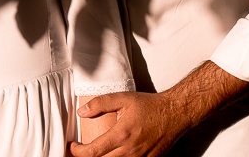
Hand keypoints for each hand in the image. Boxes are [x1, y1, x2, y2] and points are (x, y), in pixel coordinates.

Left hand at [67, 92, 184, 156]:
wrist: (175, 113)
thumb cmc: (150, 106)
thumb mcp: (123, 98)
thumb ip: (100, 103)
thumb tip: (82, 111)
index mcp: (122, 134)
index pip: (92, 152)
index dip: (78, 152)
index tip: (73, 146)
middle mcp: (130, 150)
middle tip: (81, 150)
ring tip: (96, 153)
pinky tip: (114, 154)